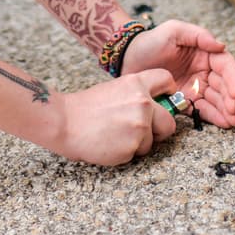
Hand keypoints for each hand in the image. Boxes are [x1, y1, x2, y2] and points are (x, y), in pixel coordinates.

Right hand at [52, 68, 177, 165]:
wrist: (64, 122)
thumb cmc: (85, 107)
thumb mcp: (114, 90)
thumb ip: (136, 96)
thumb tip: (154, 106)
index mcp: (136, 84)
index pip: (167, 81)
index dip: (170, 92)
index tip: (167, 100)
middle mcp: (142, 103)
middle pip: (170, 122)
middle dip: (160, 130)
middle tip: (145, 131)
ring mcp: (139, 125)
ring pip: (152, 141)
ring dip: (139, 143)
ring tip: (115, 135)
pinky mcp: (132, 146)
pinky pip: (137, 153)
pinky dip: (126, 152)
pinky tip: (110, 143)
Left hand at [120, 20, 234, 128]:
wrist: (127, 59)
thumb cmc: (150, 41)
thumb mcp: (173, 31)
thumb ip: (197, 35)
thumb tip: (221, 46)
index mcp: (204, 53)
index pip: (225, 65)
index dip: (232, 78)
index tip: (234, 92)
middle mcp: (203, 70)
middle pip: (223, 85)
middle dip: (230, 99)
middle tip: (233, 111)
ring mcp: (195, 86)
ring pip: (216, 99)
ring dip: (226, 111)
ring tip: (231, 122)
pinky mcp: (185, 100)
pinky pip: (202, 109)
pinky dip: (213, 116)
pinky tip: (223, 123)